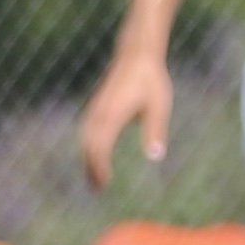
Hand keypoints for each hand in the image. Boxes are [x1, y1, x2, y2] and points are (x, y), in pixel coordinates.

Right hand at [79, 46, 172, 189]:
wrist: (137, 55)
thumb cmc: (151, 81)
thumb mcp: (159, 106)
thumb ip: (156, 131)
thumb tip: (155, 156)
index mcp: (113, 114)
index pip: (99, 147)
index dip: (99, 167)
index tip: (105, 183)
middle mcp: (100, 113)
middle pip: (88, 146)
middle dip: (90, 168)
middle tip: (97, 189)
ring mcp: (96, 108)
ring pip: (85, 138)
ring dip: (88, 158)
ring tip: (95, 177)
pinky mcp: (97, 105)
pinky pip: (87, 130)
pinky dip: (89, 145)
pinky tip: (96, 154)